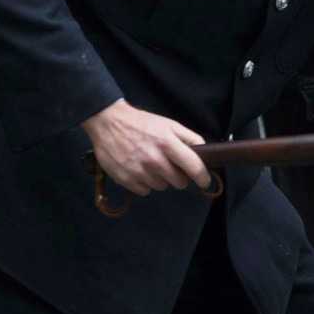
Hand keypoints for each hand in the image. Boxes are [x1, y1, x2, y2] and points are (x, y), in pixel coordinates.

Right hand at [80, 98, 209, 196]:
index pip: (194, 168)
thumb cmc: (140, 123)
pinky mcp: (126, 179)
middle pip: (179, 182)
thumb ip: (189, 138)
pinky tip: (139, 170)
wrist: (107, 122)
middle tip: (168, 165)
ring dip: (159, 179)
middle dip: (177, 176)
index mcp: (167, 143)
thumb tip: (205, 152)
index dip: (203, 178)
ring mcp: (139, 171)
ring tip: (149, 164)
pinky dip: (144, 183)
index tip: (204, 182)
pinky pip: (145, 191)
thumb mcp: (168, 124)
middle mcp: (154, 160)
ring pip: (161, 187)